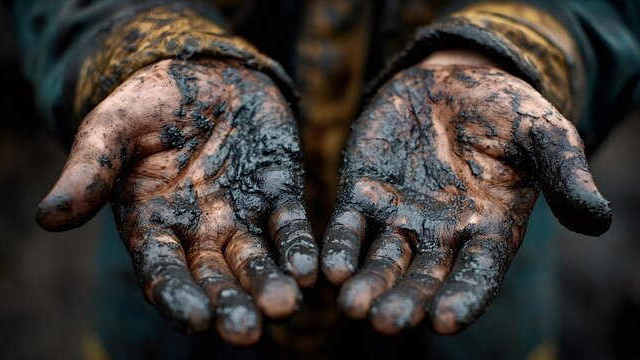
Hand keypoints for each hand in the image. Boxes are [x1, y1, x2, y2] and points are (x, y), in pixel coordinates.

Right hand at [37, 59, 317, 344]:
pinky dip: (299, 248)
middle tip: (248, 331)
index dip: (177, 295)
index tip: (195, 320)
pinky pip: (289, 227)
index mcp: (153, 224)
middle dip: (231, 304)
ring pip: (256, 260)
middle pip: (215, 277)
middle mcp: (199, 231)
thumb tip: (47, 217)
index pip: (163, 271)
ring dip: (271, 284)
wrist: (203, 72)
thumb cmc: (149, 103)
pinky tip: (311, 270)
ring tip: (286, 306)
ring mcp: (241, 216)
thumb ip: (89, 172)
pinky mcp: (278, 194)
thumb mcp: (111, 129)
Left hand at [321, 52, 610, 334]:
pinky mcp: (365, 192)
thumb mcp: (544, 135)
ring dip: (367, 284)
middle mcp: (440, 234)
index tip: (444, 320)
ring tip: (351, 306)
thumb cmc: (505, 111)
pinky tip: (330, 268)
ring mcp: (399, 216)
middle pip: (422, 277)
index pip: (477, 274)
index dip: (462, 297)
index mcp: (487, 229)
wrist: (453, 79)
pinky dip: (341, 247)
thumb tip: (598, 220)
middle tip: (384, 323)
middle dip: (405, 300)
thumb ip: (565, 175)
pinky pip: (350, 226)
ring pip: (382, 259)